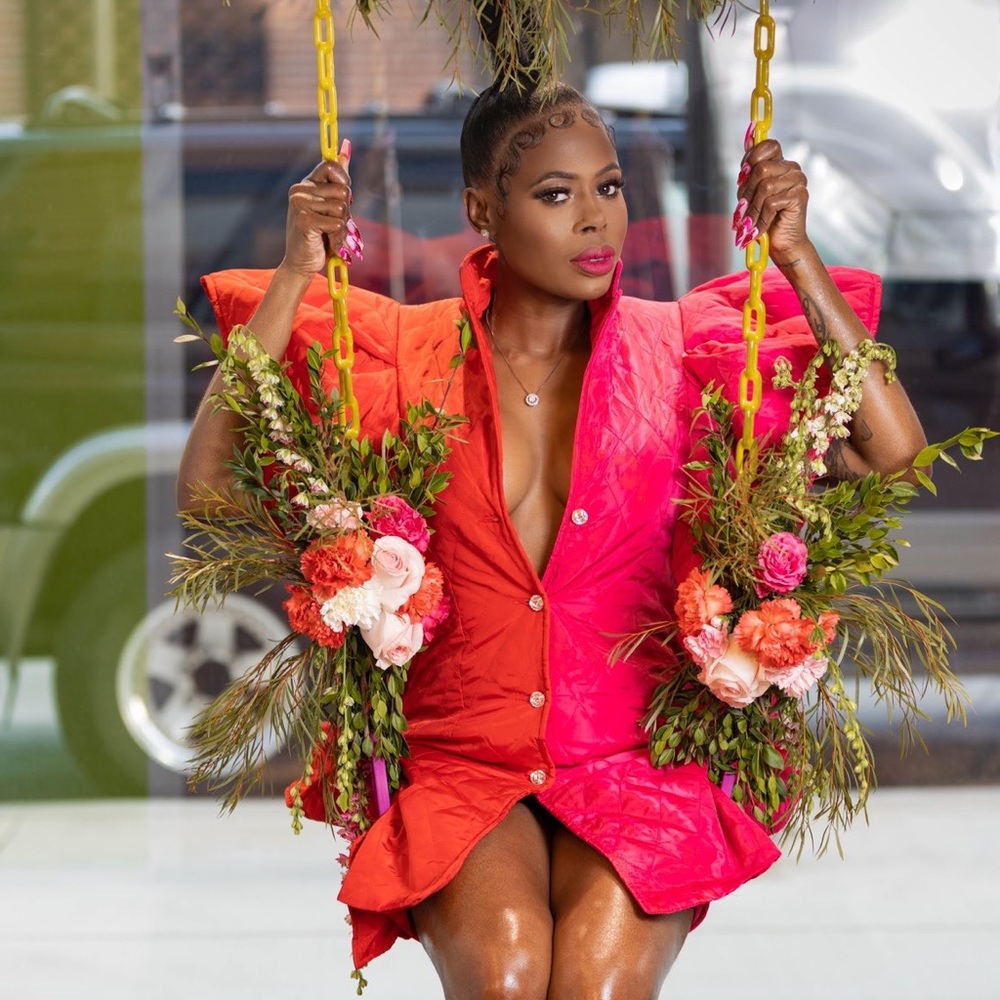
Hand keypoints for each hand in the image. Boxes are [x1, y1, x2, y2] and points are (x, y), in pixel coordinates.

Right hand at [282, 140, 361, 276]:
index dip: (344, 181)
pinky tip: (326, 242)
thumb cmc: (319, 235)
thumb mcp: (330, 205)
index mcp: (306, 183)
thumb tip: (346, 145)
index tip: (341, 198)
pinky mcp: (304, 221)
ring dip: (342, 226)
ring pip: (341, 208)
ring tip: (329, 234)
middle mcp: (299, 190)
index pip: (332, 166)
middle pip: (343, 190)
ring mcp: (299, 204)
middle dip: (345, 210)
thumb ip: (338, 178)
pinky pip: (337, 223)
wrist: (301, 263)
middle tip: (332, 224)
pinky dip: (338, 237)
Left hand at [733, 138, 810, 266]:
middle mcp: (792, 169)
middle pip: (760, 168)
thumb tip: (749, 137)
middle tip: (742, 211)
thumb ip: (749, 170)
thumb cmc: (764, 219)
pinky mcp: (799, 196)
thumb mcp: (750, 193)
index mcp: (780, 164)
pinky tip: (759, 229)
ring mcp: (798, 181)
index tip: (742, 178)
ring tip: (748, 224)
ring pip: (765, 186)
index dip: (751, 158)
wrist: (782, 244)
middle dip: (746, 193)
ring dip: (752, 209)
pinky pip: (771, 203)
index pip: (768, 145)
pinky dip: (761, 219)